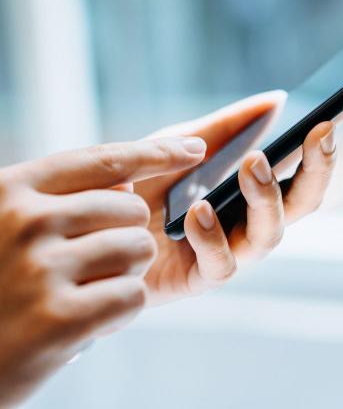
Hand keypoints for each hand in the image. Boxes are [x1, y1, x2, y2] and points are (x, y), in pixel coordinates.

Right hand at [0, 138, 204, 406]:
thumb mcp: (4, 226)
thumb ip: (57, 200)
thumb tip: (130, 185)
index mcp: (10, 190)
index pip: (104, 160)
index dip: (157, 153)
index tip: (195, 147)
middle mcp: (25, 222)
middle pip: (132, 210)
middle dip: (129, 237)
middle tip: (89, 267)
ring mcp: (41, 269)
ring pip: (139, 250)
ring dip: (125, 276)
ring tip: (82, 294)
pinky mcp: (60, 319)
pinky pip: (132, 295)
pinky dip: (119, 312)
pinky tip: (85, 323)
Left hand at [136, 91, 342, 305]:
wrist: (85, 228)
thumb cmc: (138, 187)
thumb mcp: (178, 145)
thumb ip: (225, 126)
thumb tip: (277, 99)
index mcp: (253, 190)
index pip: (304, 172)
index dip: (323, 152)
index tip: (330, 123)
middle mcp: (250, 222)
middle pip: (304, 204)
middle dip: (318, 171)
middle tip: (317, 136)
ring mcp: (229, 252)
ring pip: (270, 235)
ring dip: (267, 198)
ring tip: (252, 165)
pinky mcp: (199, 280)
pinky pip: (222, 265)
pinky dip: (214, 236)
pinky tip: (199, 211)